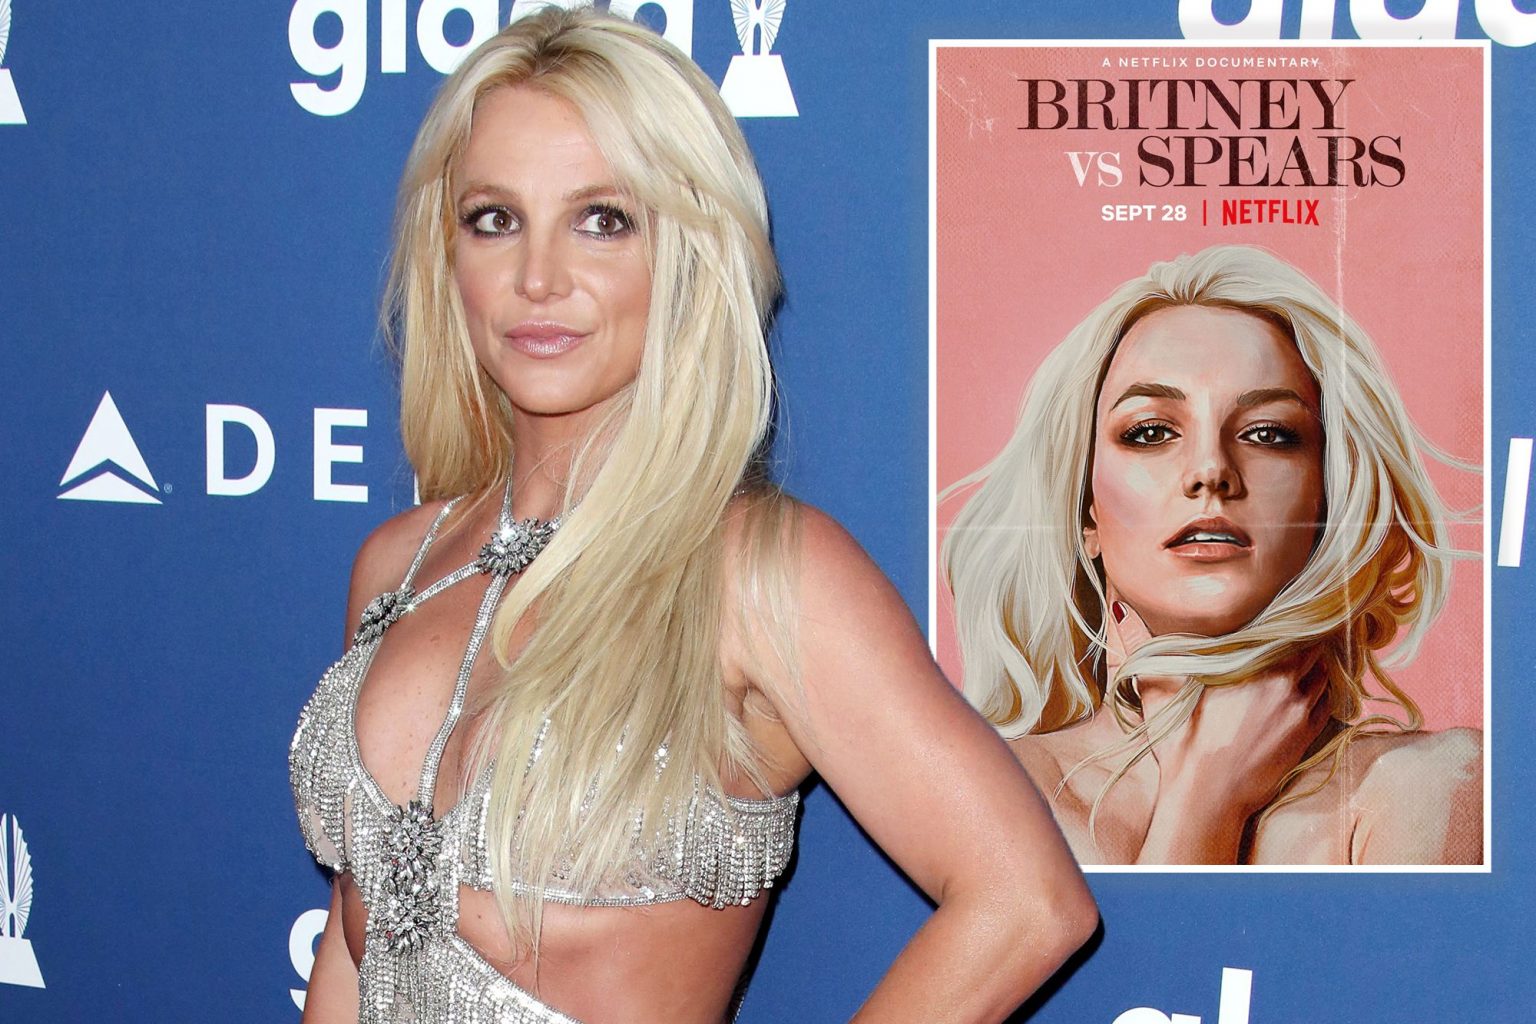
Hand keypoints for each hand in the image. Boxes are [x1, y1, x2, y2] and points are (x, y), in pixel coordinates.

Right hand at [1105, 594, 1329, 862]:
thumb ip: (1140, 643)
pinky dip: (1320, 691)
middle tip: (1298, 631)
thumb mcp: (1154, 688)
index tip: (1281, 609)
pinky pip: (1326, 702)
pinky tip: (1308, 690)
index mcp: (1245, 662)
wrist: (1205, 795)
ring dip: (1316, 663)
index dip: (1284, 615)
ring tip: (1304, 659)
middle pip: (1309, 644)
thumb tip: (1120, 608)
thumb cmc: (1177, 741)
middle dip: (1305, 637)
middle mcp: (1278, 680)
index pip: (1280, 624)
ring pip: (1322, 672)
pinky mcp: (1306, 734)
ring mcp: (1296, 708)